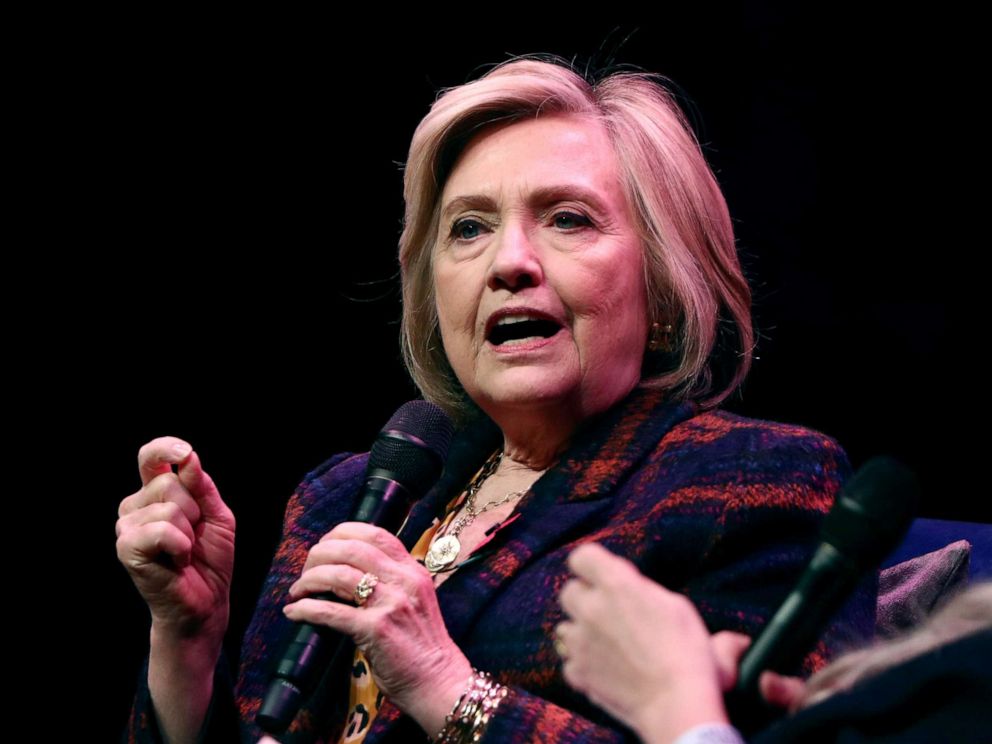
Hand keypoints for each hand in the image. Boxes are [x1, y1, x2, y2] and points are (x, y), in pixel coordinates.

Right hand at [116, 436, 235, 641]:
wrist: (206, 601)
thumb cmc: (210, 558)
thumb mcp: (216, 514)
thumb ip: (202, 486)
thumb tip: (188, 457)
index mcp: (156, 493)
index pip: (150, 458)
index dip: (164, 448)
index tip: (184, 451)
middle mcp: (136, 505)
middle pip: (170, 482)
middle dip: (195, 509)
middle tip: (194, 536)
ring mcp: (127, 526)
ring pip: (169, 507)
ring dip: (189, 532)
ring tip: (184, 552)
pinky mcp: (126, 547)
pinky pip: (162, 530)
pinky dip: (180, 546)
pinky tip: (177, 562)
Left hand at [282, 522, 471, 733]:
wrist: (439, 682)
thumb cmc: (423, 645)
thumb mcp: (415, 600)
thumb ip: (391, 582)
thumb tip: (348, 573)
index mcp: (412, 570)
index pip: (375, 534)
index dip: (343, 532)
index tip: (325, 544)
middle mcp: (404, 581)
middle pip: (352, 549)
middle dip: (320, 554)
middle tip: (306, 569)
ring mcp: (391, 604)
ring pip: (339, 575)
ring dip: (309, 580)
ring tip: (298, 590)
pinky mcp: (376, 630)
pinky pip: (332, 612)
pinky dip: (307, 609)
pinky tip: (295, 612)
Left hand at [557, 543, 729, 743]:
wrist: (676, 704)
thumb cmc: (688, 656)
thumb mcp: (683, 612)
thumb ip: (661, 598)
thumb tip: (699, 620)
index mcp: (617, 585)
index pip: (583, 557)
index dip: (591, 565)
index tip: (604, 575)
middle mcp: (592, 609)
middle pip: (569, 591)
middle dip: (585, 598)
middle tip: (608, 611)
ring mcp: (581, 642)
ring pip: (565, 627)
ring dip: (581, 631)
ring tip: (606, 643)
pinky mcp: (578, 672)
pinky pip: (569, 662)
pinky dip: (582, 665)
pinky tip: (603, 669)